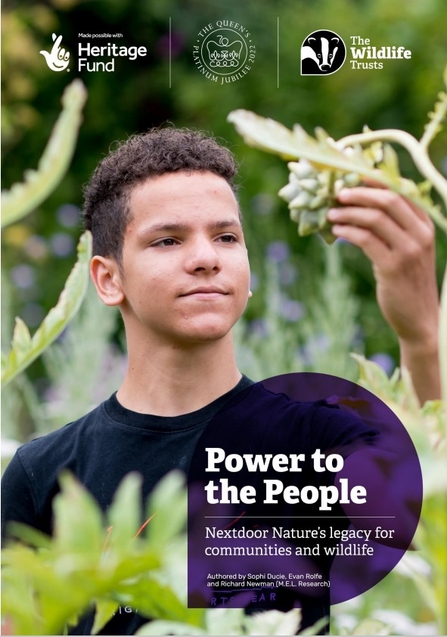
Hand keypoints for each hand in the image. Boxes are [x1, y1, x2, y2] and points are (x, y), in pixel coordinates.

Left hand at [327, 183, 439, 403]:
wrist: (418, 319)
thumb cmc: (407, 283)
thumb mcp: (406, 250)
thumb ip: (392, 228)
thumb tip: (360, 205)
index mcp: (425, 224)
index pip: (400, 190)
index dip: (374, 179)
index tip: (351, 173)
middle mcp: (420, 233)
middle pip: (387, 198)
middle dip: (359, 191)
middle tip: (336, 192)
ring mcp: (409, 250)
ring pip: (374, 217)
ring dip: (348, 212)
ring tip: (330, 213)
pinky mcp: (393, 267)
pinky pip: (366, 240)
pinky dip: (348, 231)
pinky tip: (336, 231)